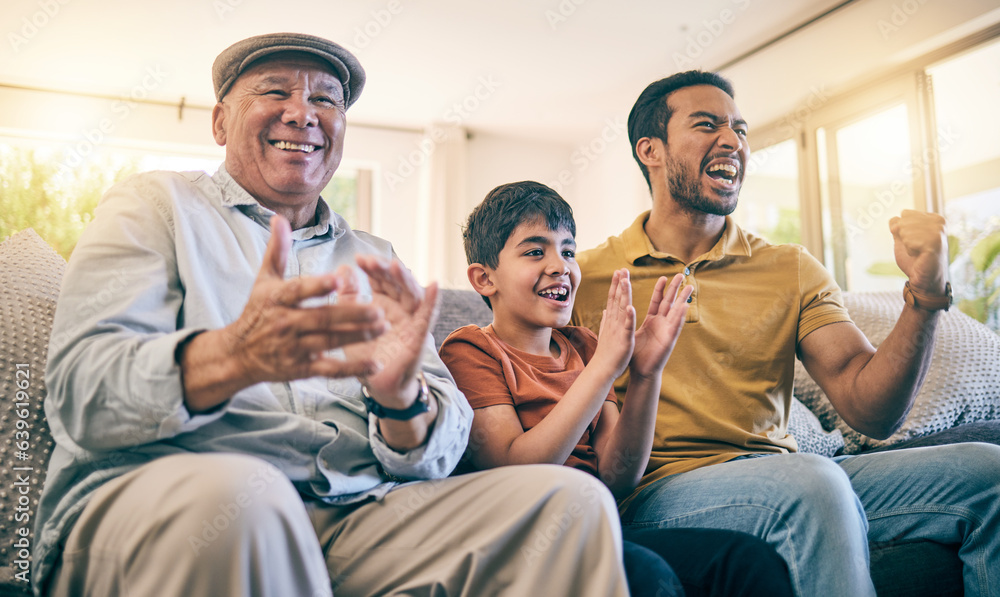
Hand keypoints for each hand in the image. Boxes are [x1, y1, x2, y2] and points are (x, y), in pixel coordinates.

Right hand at [222, 215, 387, 384]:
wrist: (238, 354)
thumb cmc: (258, 311)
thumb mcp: (263, 280)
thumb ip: (276, 250)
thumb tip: (279, 217)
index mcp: (276, 299)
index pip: (298, 291)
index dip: (317, 286)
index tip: (338, 278)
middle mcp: (285, 324)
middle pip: (321, 318)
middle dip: (351, 314)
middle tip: (379, 309)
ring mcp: (294, 348)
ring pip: (330, 342)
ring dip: (358, 336)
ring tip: (383, 327)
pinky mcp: (302, 369)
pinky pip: (330, 370)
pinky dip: (353, 369)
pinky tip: (375, 366)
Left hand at [339, 254, 439, 409]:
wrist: (377, 385)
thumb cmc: (365, 353)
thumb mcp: (350, 322)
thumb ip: (348, 296)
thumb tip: (343, 268)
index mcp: (383, 303)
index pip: (381, 279)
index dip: (373, 268)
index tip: (359, 260)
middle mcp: (400, 308)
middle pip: (397, 283)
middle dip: (386, 270)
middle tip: (372, 262)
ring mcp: (411, 321)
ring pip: (413, 295)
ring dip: (406, 280)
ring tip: (397, 267)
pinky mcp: (419, 337)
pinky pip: (427, 317)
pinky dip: (432, 302)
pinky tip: (434, 286)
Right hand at [591, 269, 636, 378]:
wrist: (603, 369)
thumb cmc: (605, 353)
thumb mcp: (606, 333)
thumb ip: (606, 321)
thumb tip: (605, 310)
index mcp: (612, 321)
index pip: (613, 299)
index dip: (616, 285)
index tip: (618, 272)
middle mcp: (614, 322)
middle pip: (617, 300)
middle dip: (620, 284)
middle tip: (622, 269)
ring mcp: (618, 330)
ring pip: (622, 309)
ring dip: (623, 294)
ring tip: (625, 280)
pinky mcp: (624, 339)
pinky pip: (627, 326)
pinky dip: (629, 317)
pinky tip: (631, 307)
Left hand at [630, 274, 692, 380]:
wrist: (640, 371)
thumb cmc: (637, 354)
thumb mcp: (632, 333)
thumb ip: (630, 320)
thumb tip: (624, 310)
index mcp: (652, 321)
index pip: (657, 301)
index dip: (660, 289)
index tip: (663, 277)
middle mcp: (661, 324)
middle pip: (669, 302)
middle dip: (675, 289)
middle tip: (681, 274)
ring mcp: (666, 331)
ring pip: (676, 312)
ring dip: (683, 300)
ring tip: (690, 287)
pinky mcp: (669, 341)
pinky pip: (675, 327)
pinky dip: (680, 317)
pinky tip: (684, 307)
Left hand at [890, 210, 948, 294]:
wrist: (923, 278)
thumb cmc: (913, 259)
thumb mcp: (902, 238)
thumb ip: (897, 226)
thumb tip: (895, 220)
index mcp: (933, 218)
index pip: (905, 214)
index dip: (901, 230)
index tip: (913, 241)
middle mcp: (938, 222)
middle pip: (903, 221)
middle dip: (903, 237)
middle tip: (916, 248)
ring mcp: (939, 231)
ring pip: (905, 230)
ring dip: (907, 244)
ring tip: (918, 252)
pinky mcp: (935, 242)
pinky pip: (909, 240)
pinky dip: (909, 250)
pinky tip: (920, 255)